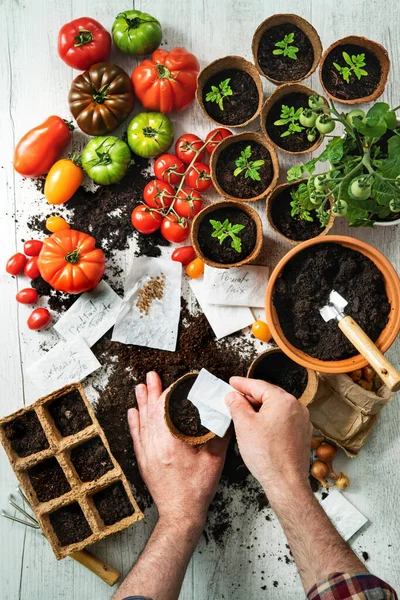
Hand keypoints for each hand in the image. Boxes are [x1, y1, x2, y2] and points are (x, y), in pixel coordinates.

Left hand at [128, 372, 229, 529]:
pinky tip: (132, 411)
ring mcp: (147, 453)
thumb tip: (225, 415)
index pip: (166, 409)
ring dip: (142, 402)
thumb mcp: (214, 460)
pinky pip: (136, 436)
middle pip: (151, 412)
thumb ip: (219, 435)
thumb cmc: (197, 489)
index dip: (168, 393)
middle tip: (151, 375)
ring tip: (140, 386)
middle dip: (152, 391)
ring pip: (142, 421)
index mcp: (171, 443)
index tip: (173, 381)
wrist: (180, 514)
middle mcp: (155, 446)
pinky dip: (134, 422)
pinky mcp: (144, 461)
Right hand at [225, 377, 311, 501]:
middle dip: (251, 396)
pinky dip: (270, 418)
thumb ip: (237, 405)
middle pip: (269, 394)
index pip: (258, 385)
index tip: (232, 382)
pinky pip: (284, 419)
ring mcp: (302, 421)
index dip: (242, 384)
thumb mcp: (244, 425)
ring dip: (260, 408)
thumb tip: (233, 396)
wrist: (286, 482)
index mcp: (283, 400)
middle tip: (234, 397)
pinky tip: (259, 426)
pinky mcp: (302, 433)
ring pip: (277, 407)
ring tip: (244, 412)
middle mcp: (297, 407)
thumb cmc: (266, 455)